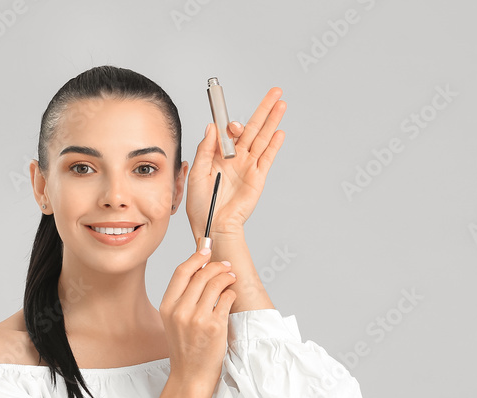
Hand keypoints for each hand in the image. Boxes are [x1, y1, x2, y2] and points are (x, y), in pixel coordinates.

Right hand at [159, 249, 238, 388]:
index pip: (181, 272)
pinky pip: (227, 299)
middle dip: (216, 266)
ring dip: (227, 277)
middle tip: (225, 266)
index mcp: (167, 307)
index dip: (196, 258)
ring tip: (231, 278)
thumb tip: (199, 269)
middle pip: (201, 275)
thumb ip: (183, 297)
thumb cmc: (185, 347)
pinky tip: (231, 296)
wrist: (191, 374)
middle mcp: (180, 311)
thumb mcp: (174, 320)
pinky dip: (232, 293)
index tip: (206, 251)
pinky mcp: (214, 326)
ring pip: (215, 284)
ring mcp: (197, 319)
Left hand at [185, 87, 286, 244]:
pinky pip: (267, 157)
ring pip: (262, 138)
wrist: (214, 226)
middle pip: (252, 128)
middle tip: (274, 92)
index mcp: (218, 156)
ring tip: (281, 104)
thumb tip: (211, 127)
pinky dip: (274, 144)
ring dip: (272, 120)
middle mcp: (235, 158)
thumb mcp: (196, 174)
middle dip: (263, 109)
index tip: (228, 116)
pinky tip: (279, 131)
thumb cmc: (201, 206)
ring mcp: (248, 166)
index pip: (228, 131)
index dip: (229, 122)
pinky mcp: (258, 177)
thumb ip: (205, 150)